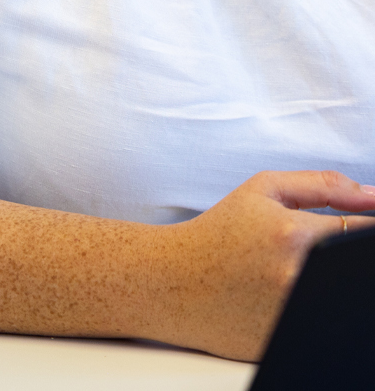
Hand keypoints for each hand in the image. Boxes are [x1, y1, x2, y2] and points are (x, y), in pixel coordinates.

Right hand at [147, 170, 374, 360]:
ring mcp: (293, 312)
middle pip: (350, 266)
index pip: (361, 231)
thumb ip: (322, 186)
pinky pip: (320, 320)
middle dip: (337, 257)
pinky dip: (310, 306)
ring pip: (338, 293)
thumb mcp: (262, 190)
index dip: (365, 227)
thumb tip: (372, 196)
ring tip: (284, 272)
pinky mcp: (287, 342)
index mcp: (292, 234)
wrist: (173, 279)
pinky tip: (275, 297)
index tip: (357, 228)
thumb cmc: (217, 233)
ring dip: (323, 279)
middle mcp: (297, 276)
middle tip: (304, 252)